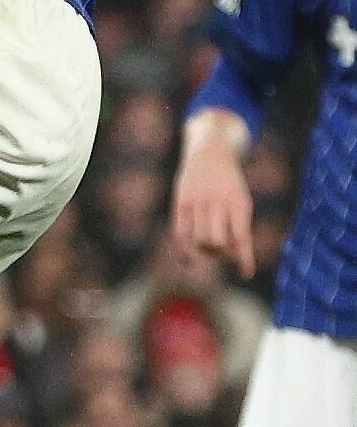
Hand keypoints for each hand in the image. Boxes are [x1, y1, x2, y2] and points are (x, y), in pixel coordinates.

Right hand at [171, 126, 256, 278]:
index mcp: (238, 202)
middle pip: (217, 243)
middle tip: (223, 252)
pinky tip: (186, 262)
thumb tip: (232, 255)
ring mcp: (196, 202)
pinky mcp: (180, 203)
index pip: (241, 237)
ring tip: (208, 247)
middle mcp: (216, 202)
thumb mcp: (240, 199)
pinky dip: (182, 251)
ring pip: (198, 240)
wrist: (209, 152)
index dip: (244, 258)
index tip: (247, 274)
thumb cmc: (229, 182)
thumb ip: (237, 225)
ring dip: (204, 250)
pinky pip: (179, 233)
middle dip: (221, 253)